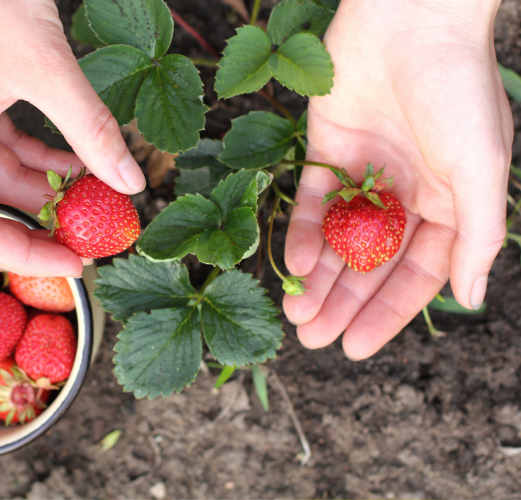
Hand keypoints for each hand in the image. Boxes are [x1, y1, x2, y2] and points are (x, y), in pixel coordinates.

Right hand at [0, 0, 145, 276]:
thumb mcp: (48, 68)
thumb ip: (91, 130)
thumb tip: (130, 181)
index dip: (26, 258)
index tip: (76, 265)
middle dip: (37, 228)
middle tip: (88, 239)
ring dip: (41, 191)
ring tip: (92, 198)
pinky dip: (35, 160)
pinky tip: (73, 161)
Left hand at [282, 0, 513, 358]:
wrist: (410, 18)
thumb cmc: (457, 92)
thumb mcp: (480, 171)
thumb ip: (476, 237)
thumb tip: (471, 299)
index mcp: (447, 204)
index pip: (414, 275)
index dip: (386, 314)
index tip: (356, 349)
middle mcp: (405, 194)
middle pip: (369, 264)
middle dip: (342, 304)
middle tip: (312, 341)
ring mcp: (365, 173)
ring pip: (338, 239)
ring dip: (318, 278)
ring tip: (297, 316)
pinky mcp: (328, 149)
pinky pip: (313, 201)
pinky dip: (304, 231)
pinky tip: (294, 264)